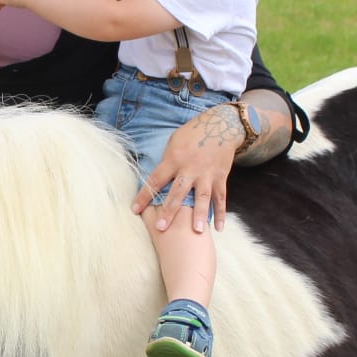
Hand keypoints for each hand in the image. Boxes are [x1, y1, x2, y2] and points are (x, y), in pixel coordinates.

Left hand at [132, 102, 249, 233]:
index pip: (156, 180)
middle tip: (161, 228)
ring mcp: (207, 174)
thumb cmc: (192, 133)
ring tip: (197, 232)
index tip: (134, 210)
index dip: (144, 195)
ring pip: (202, 197)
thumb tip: (158, 180)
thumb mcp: (174, 142)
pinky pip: (221, 198)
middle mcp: (190, 168)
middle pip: (178, 193)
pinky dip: (221, 213)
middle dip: (169, 211)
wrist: (221, 125)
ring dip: (200, 215)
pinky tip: (219, 229)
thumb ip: (167, 161)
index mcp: (174, 159)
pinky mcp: (220, 177)